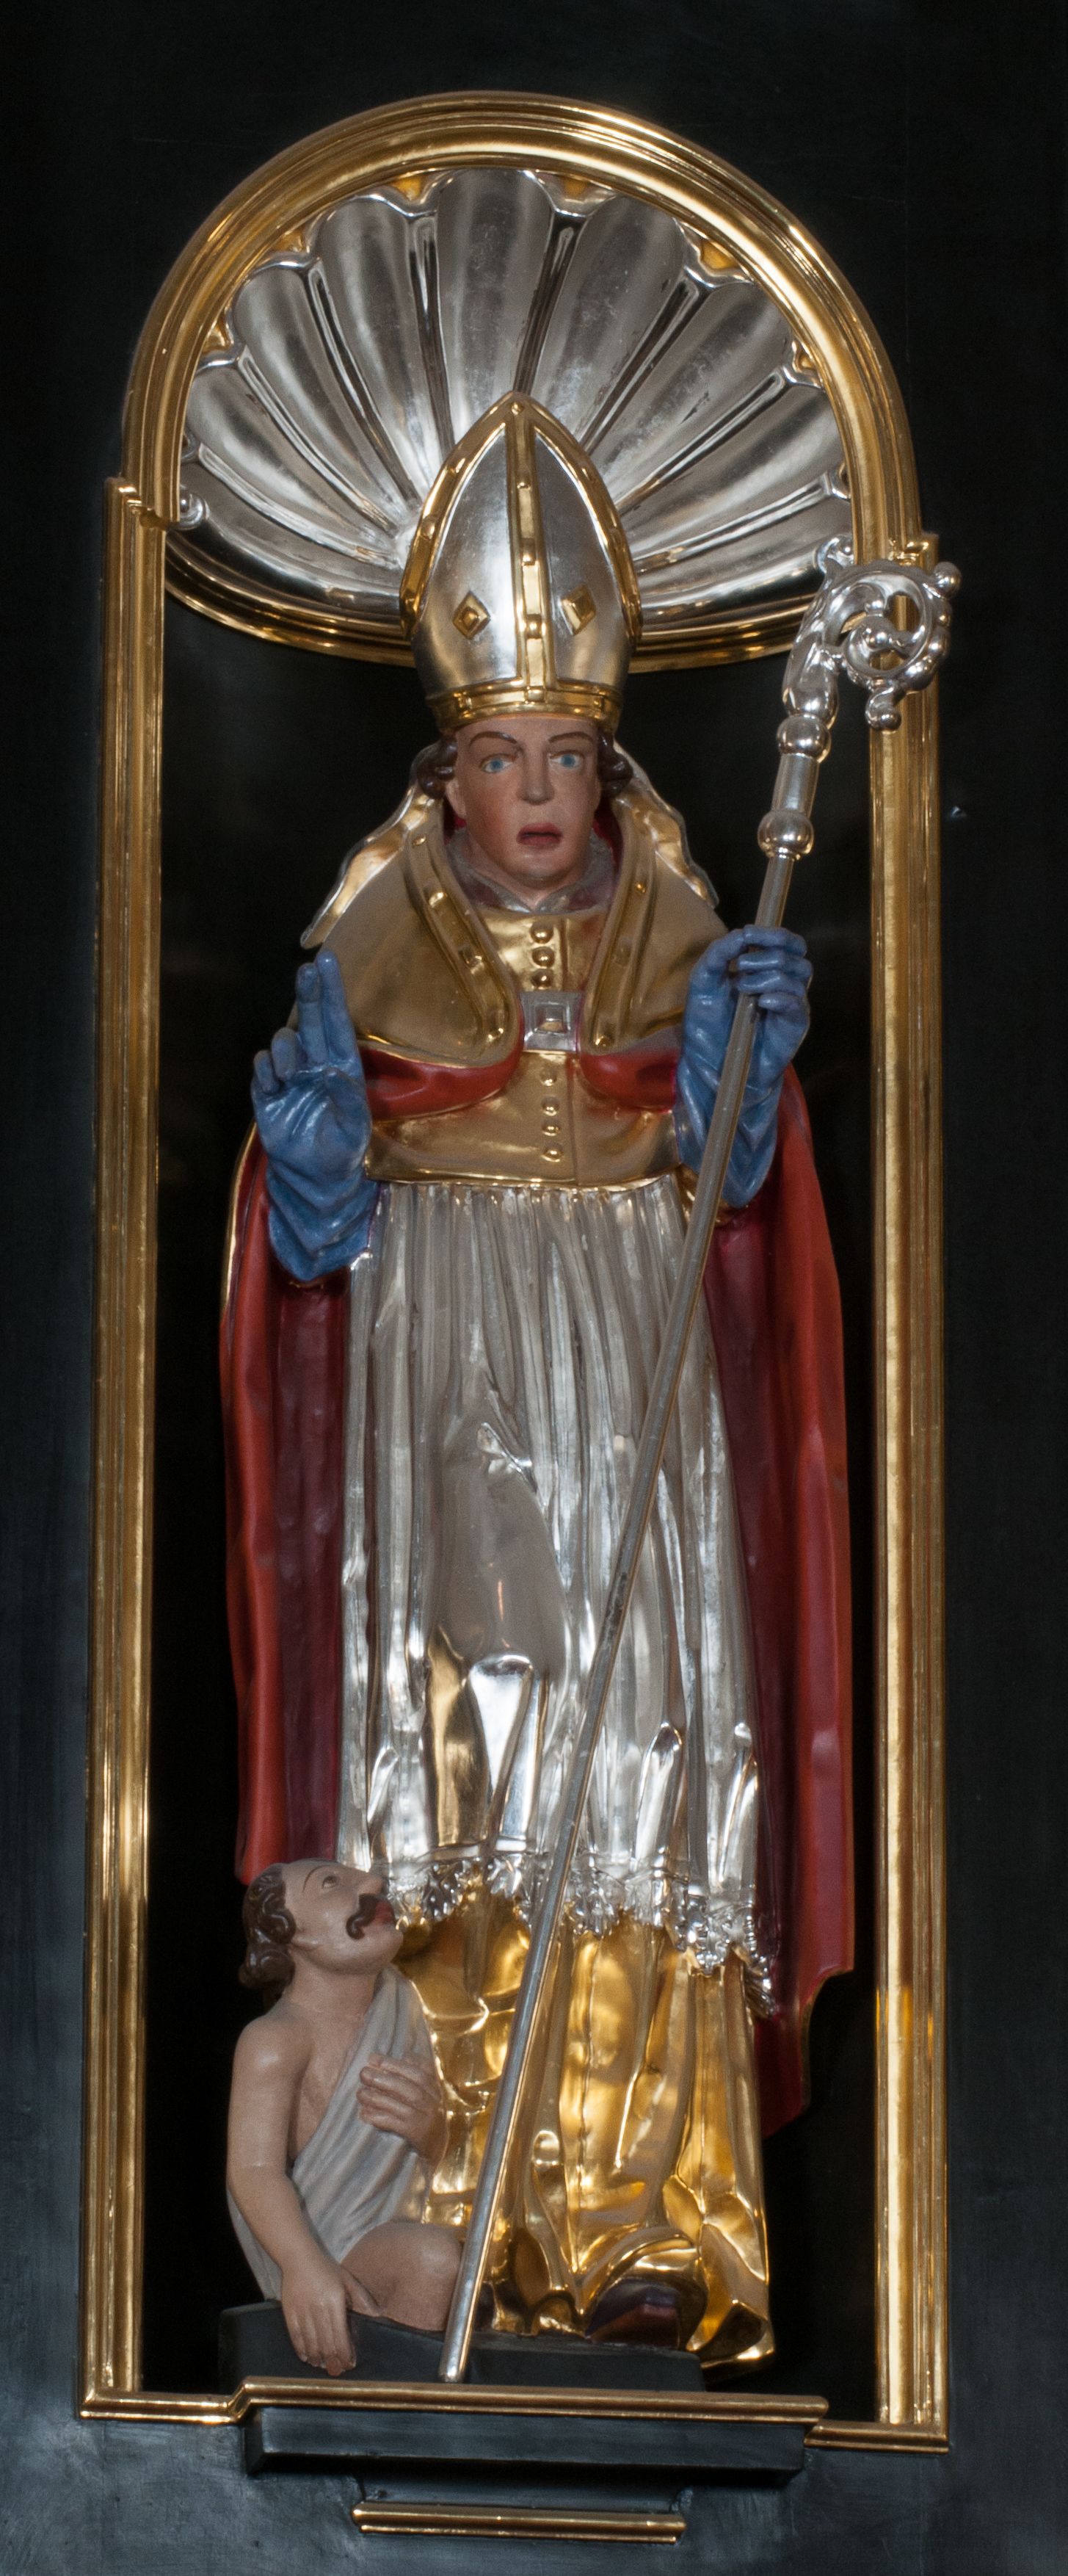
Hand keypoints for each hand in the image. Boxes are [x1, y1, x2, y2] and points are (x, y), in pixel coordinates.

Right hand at [252, 951, 376, 1277]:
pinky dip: (266, 1070)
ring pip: (283, 1043)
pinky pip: (262, 1068)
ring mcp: (291, 1079)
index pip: (337, 1023)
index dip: (331, 992)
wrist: (313, 1182)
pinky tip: (275, 1082)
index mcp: (342, 1069)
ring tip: (291, 1074)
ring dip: (285, 1050)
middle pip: (311, 1021)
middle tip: (307, 969)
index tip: (327, 960)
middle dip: (309, 994)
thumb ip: (346, 1100)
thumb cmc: (341, 1154)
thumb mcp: (351, 1131)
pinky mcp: (268, 1094)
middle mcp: (316, 1067)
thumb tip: (335, 1070)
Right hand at [280, 2246, 353, 2375]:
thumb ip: (362, 2298)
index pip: (340, 2335)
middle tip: (338, 2371)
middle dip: (333, 2361)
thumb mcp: (347, 2280)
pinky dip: (301, 2350)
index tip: (349, 2363)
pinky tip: (307, 2358)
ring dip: (318, 2358)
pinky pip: (296, 2337)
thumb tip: (377, 2316)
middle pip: (326, 2343)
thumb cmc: (326, 2270)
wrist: (298, 2258)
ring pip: (311, 2343)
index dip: (345, 2353)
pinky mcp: (289, 2313)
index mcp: (335, 2300)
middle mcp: (319, 2308)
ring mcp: (302, 2311)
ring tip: (324, 2365)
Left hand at [358, 2052, 447, 2164]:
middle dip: (384, 2079)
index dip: (395, 2064)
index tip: (373, 2058)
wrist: (436, 2150)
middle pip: (409, 2088)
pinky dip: (379, 2118)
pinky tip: (365, 2114)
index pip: (418, 2072)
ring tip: (360, 2093)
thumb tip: (406, 2055)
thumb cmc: (426, 2117)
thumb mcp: (428, 2095)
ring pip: (401, 2106)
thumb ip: (417, 2076)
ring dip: (378, 2098)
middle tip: (363, 2073)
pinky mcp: (417, 2136)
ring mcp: (426, 2121)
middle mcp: (434, 2104)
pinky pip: (396, 2125)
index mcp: (435, 2091)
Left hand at [682, 927, 810, 1095]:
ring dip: (769, 975)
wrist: (710, 1064)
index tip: (749, 933)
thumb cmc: (708, 1022)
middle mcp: (783, 984)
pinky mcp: (794, 1027)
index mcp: (766, 969)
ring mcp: (791, 1005)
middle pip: (797, 955)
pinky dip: (780, 997)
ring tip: (742, 988)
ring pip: (799, 976)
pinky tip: (760, 1003)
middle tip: (740, 966)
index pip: (786, 942)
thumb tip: (741, 934)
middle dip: (768, 953)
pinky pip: (797, 1004)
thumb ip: (718, 954)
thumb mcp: (703, 982)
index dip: (773, 933)